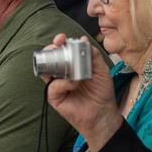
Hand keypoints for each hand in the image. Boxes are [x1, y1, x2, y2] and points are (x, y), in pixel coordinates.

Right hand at [41, 34, 122, 151]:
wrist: (103, 112)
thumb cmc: (102, 92)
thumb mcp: (101, 69)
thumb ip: (93, 54)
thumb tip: (83, 39)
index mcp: (72, 64)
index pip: (61, 50)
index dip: (59, 42)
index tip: (61, 38)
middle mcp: (62, 73)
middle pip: (50, 57)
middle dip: (52, 48)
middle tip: (59, 43)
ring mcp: (57, 85)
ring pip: (47, 70)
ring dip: (57, 64)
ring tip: (69, 65)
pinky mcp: (54, 97)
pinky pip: (53, 86)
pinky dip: (63, 83)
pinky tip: (75, 84)